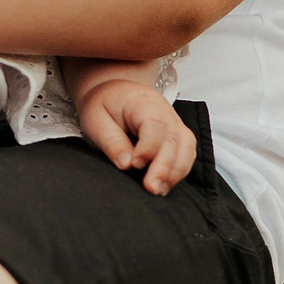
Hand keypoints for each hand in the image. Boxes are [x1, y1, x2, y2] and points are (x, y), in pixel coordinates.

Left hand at [76, 78, 195, 195]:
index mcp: (144, 102)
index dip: (148, 148)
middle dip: (164, 167)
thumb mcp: (96, 120)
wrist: (114, 93)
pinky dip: (178, 171)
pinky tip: (164, 185)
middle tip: (151, 188)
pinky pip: (186, 155)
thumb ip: (111, 142)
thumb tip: (126, 164)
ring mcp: (175, 124)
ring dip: (175, 172)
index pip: (155, 125)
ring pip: (186, 149)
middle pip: (174, 140)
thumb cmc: (103, 105)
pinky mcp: (178, 137)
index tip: (135, 164)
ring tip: (158, 190)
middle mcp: (166, 112)